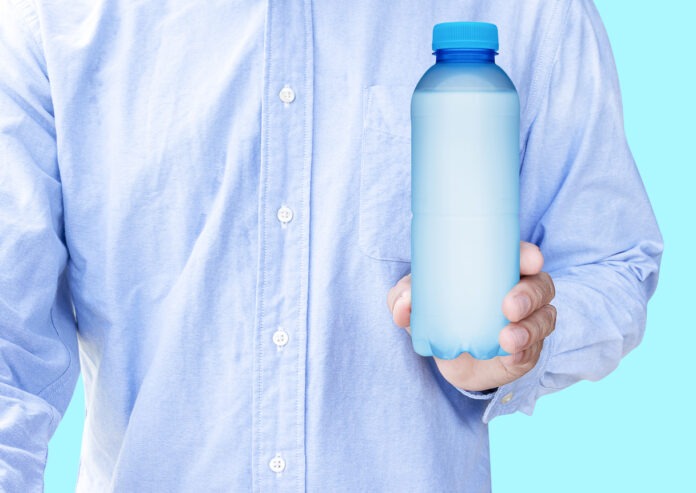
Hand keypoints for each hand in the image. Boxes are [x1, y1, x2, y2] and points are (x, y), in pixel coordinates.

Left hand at [386, 242, 555, 391]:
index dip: (529, 254)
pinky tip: (512, 354)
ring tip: (507, 338)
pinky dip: (524, 352)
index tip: (531, 259)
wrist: (448, 357)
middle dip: (530, 294)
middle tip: (508, 306)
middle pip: (541, 286)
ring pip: (543, 319)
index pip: (522, 255)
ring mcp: (529, 322)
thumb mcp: (416, 302)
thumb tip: (403, 303)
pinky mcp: (527, 351)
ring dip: (529, 328)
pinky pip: (533, 350)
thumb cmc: (437, 312)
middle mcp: (522, 291)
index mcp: (500, 270)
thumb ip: (402, 297)